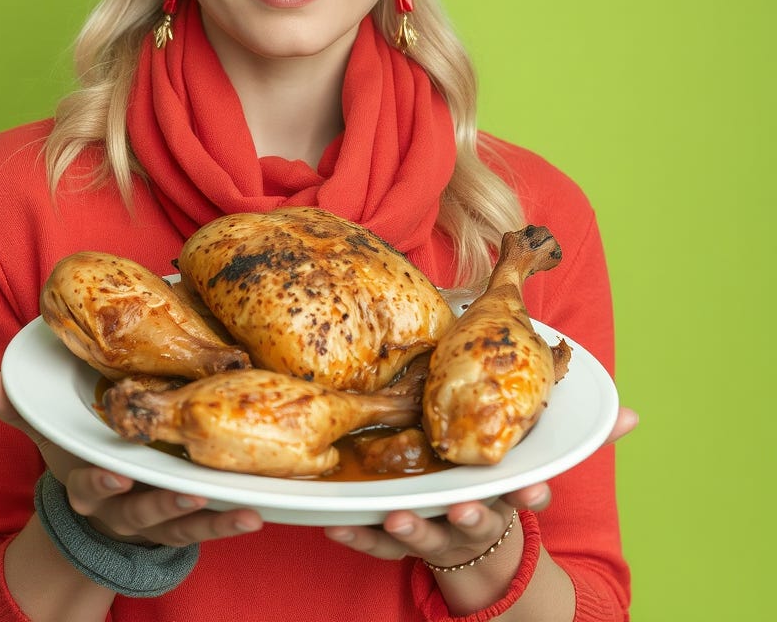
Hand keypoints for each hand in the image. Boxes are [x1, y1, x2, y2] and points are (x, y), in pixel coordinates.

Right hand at [0, 369, 263, 546]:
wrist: (99, 521)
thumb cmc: (83, 463)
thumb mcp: (51, 439)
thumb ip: (21, 410)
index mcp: (87, 485)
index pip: (88, 486)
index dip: (101, 483)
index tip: (117, 474)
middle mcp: (120, 509)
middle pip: (138, 512)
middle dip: (161, 505)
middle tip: (186, 493)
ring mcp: (152, 523)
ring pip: (177, 526)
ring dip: (205, 519)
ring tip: (233, 507)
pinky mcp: (181, 528)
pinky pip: (206, 530)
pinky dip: (229, 525)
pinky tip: (255, 514)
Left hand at [323, 405, 638, 564]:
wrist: (473, 554)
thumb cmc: (498, 488)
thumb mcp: (535, 465)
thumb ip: (577, 439)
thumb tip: (633, 414)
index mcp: (504, 498)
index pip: (526, 498)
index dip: (530, 496)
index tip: (532, 492)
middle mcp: (472, 519)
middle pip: (476, 520)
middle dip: (473, 516)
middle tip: (465, 507)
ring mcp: (435, 533)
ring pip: (426, 535)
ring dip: (413, 528)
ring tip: (397, 514)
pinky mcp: (397, 540)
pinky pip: (375, 540)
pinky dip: (356, 532)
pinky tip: (335, 523)